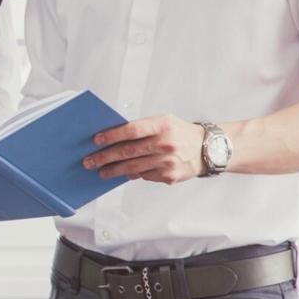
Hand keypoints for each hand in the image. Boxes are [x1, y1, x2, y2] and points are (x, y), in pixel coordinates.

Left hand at [84, 114, 204, 183]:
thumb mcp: (163, 121)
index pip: (131, 130)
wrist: (208, 149)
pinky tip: (122, 173)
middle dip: (105, 157)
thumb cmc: (180, 132)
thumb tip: (114, 139)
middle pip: (128, 152)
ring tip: (101, 171)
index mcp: (162, 126)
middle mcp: (165, 144)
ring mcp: (168, 162)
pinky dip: (132, 174)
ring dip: (113, 171)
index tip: (96, 140)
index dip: (112, 135)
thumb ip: (141, 128)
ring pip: (133, 167)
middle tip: (89, 161)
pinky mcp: (170, 176)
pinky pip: (144, 176)